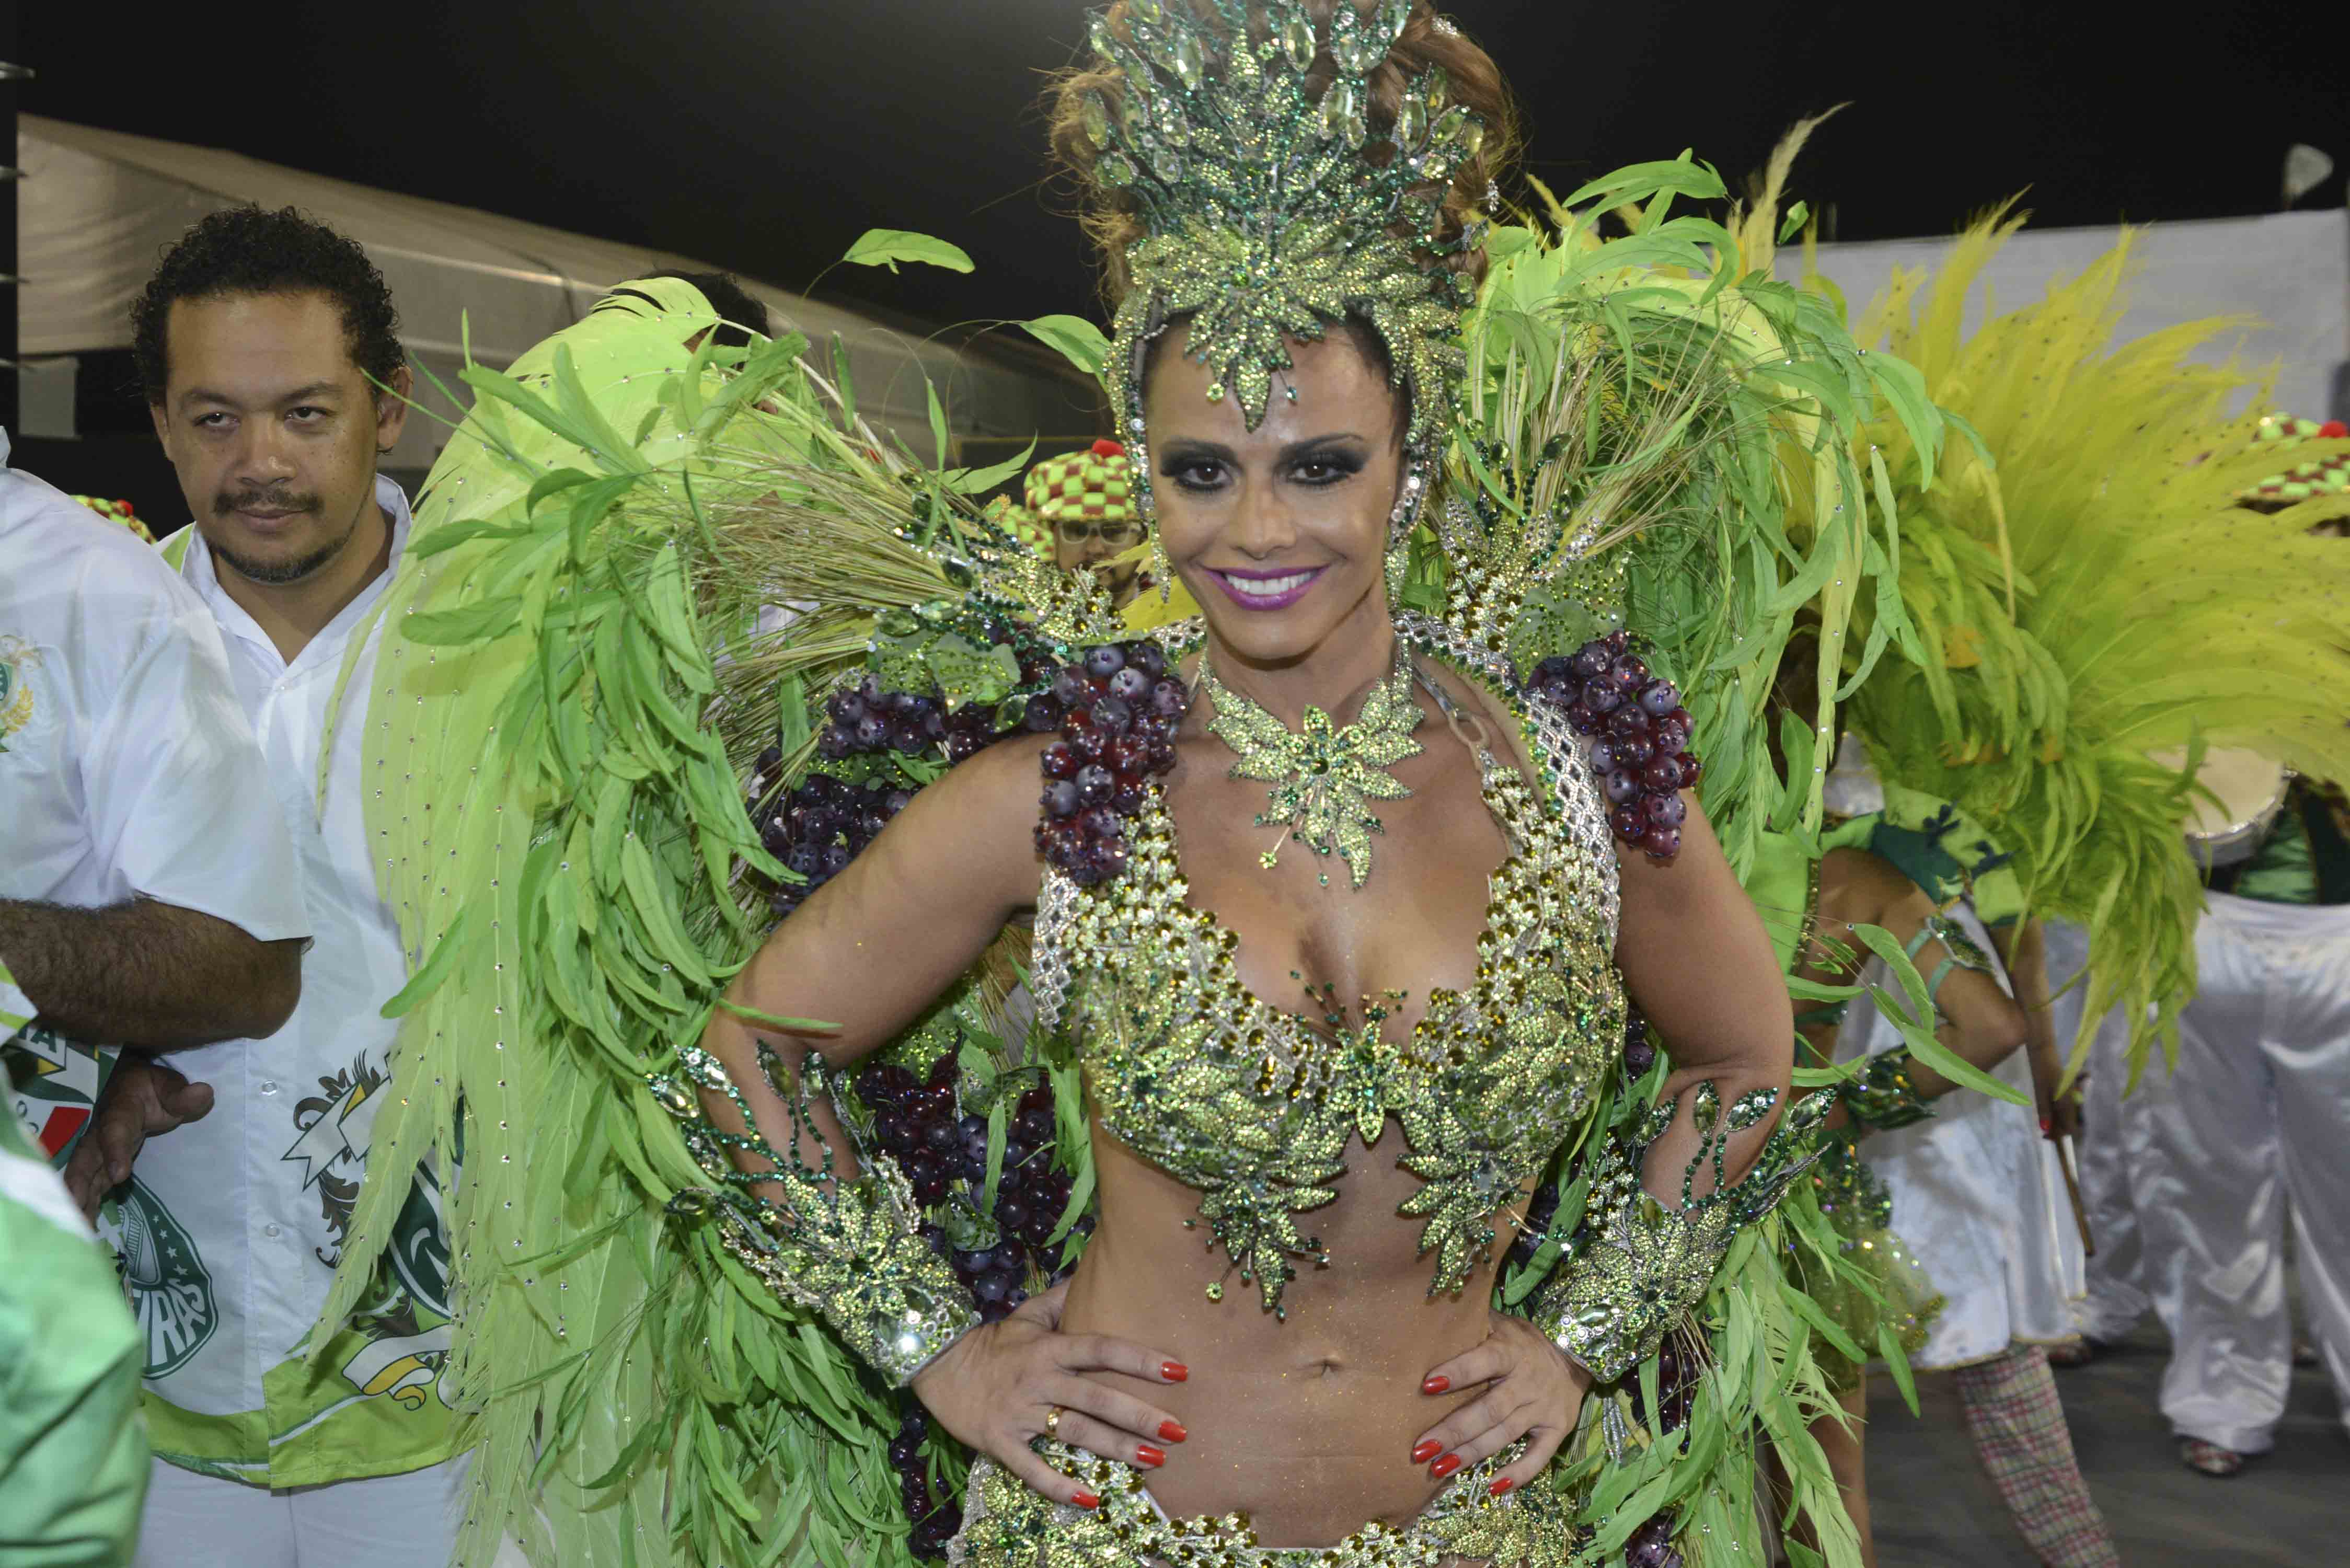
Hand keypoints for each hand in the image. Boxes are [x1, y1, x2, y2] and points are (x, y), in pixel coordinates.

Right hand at [62, 1053, 213, 1220]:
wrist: (130, 1087)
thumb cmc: (153, 1088)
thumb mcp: (170, 1085)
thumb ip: (182, 1094)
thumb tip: (203, 1092)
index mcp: (120, 1111)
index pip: (115, 1131)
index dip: (114, 1152)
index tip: (120, 1175)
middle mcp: (101, 1132)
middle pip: (86, 1157)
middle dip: (79, 1181)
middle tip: (75, 1205)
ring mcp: (97, 1150)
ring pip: (83, 1175)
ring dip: (79, 1199)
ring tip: (78, 1226)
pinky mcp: (99, 1164)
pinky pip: (90, 1185)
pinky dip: (86, 1204)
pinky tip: (84, 1226)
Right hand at [910, 1279, 1189, 1509]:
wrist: (939, 1367)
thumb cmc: (994, 1343)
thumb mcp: (1027, 1315)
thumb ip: (1062, 1299)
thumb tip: (1094, 1273)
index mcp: (1049, 1348)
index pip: (1101, 1349)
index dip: (1139, 1359)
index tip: (1178, 1370)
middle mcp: (1038, 1379)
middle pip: (1096, 1397)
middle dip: (1139, 1415)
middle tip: (1178, 1431)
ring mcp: (1019, 1413)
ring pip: (1074, 1432)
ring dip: (1115, 1448)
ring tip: (1154, 1461)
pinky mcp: (1000, 1442)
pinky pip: (1033, 1469)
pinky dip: (1061, 1485)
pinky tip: (1092, 1499)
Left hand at [1412, 1310, 1592, 1494]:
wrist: (1575, 1354)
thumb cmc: (1521, 1340)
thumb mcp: (1500, 1323)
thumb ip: (1471, 1324)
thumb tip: (1426, 1320)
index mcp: (1511, 1349)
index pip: (1484, 1360)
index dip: (1458, 1372)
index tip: (1427, 1385)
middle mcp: (1528, 1380)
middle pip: (1489, 1409)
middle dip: (1454, 1430)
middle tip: (1421, 1449)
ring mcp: (1544, 1407)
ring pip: (1505, 1434)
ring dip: (1472, 1454)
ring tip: (1440, 1468)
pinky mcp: (1557, 1429)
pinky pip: (1539, 1457)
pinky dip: (1518, 1474)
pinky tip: (1492, 1488)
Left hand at [2039, 1073, 2081, 1142]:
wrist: (2044, 1051)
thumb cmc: (2042, 1070)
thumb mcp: (2040, 1092)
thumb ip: (2044, 1111)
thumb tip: (2045, 1129)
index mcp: (2069, 1102)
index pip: (2071, 1127)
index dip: (2058, 1135)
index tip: (2044, 1136)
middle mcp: (2074, 1100)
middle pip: (2071, 1123)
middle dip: (2058, 1129)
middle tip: (2043, 1132)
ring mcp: (2073, 1095)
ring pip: (2069, 1116)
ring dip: (2058, 1122)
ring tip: (2044, 1122)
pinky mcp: (2069, 1091)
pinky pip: (2067, 1107)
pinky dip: (2058, 1113)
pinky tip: (2048, 1112)